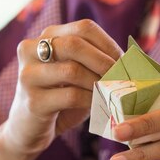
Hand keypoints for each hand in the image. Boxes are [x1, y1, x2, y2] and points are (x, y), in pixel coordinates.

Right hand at [1, 19, 122, 156]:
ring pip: (72, 70)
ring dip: (98, 83)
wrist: (29, 131)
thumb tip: (131, 58)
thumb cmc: (59, 100)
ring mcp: (28, 76)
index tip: (123, 63)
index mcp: (45, 37)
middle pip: (75, 44)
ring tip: (112, 93)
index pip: (83, 28)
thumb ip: (95, 62)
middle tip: (121, 78)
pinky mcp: (33, 101)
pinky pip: (71, 96)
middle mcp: (30, 50)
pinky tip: (99, 105)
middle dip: (104, 62)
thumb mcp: (76, 76)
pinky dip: (91, 100)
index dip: (108, 44)